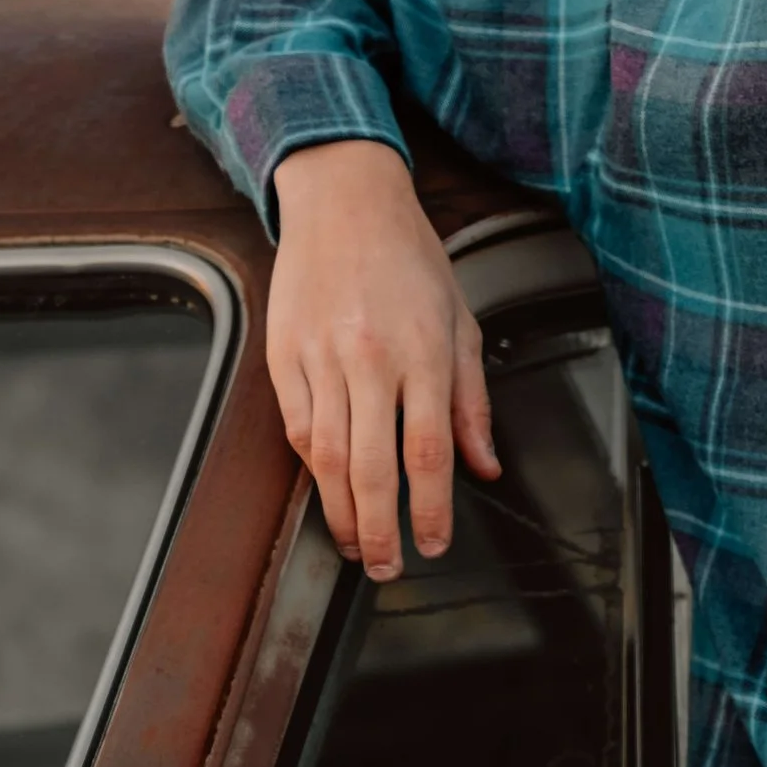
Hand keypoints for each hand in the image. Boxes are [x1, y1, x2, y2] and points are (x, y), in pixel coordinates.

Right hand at [267, 140, 497, 576]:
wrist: (342, 199)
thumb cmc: (409, 257)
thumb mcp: (461, 322)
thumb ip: (472, 401)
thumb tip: (484, 465)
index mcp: (423, 350)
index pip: (428, 450)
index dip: (431, 508)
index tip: (434, 544)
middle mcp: (369, 357)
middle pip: (372, 466)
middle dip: (381, 529)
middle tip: (389, 568)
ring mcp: (320, 356)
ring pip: (327, 456)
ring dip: (341, 512)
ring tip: (356, 545)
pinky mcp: (283, 354)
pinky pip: (298, 427)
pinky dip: (313, 468)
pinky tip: (328, 490)